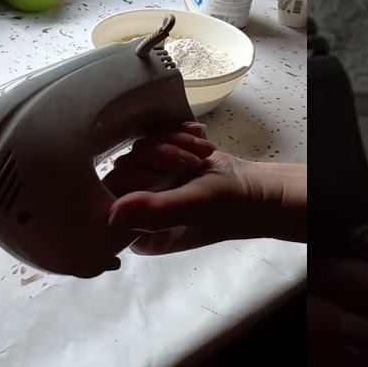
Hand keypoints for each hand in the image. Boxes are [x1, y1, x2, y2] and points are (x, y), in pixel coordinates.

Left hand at [104, 124, 305, 251]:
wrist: (256, 188)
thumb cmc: (229, 205)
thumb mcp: (193, 206)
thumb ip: (155, 211)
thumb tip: (112, 215)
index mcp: (139, 232)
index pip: (112, 198)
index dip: (138, 178)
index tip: (169, 177)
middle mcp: (137, 210)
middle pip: (125, 167)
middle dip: (163, 157)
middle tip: (192, 164)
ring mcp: (148, 185)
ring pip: (140, 148)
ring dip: (175, 143)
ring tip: (202, 154)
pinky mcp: (159, 163)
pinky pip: (153, 136)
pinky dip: (178, 134)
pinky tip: (200, 142)